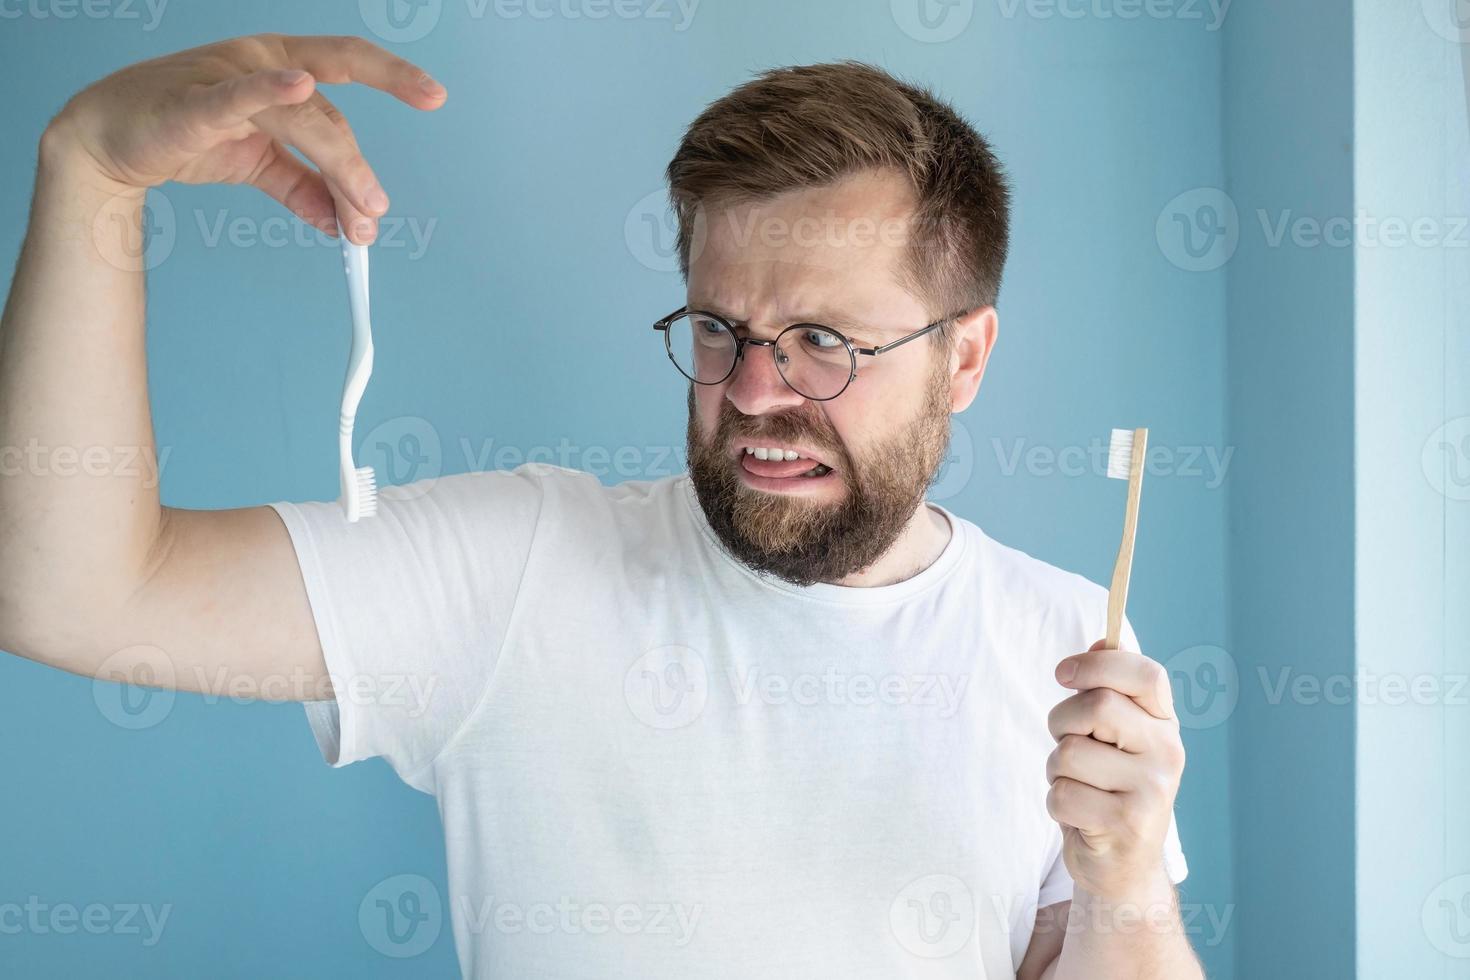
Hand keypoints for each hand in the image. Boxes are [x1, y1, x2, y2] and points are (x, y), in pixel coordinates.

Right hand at [43, 33, 445, 242]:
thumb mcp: (260, 164)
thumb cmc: (186, 135)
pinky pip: (237, 96)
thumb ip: (305, 189)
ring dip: (339, 166)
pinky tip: (298, 85)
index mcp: (282, 68)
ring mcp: (228, 77)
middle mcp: (261, 62)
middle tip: (378, 210)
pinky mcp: (194, 102)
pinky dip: (268, 91)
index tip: (434, 95)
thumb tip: (347, 222)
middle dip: (359, 164)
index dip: (392, 75)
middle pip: (330, 111)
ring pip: (301, 119)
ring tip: (362, 211)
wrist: (112, 142)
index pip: (347, 64)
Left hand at [1045, 638, 1184, 901]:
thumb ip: (1108, 690)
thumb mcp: (1115, 737)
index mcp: (1165, 723)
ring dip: (1056, 770)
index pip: (1146, 674)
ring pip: (1069, 754)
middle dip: (1062, 722)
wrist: (1124, 865)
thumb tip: (1101, 641)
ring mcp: (1153, 791)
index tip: (1062, 674)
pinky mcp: (1127, 825)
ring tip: (1080, 787)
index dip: (1098, 665)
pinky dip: (1056, 804)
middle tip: (1068, 743)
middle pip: (1097, 706)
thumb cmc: (1109, 787)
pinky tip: (1080, 816)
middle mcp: (1169, 753)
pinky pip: (1061, 795)